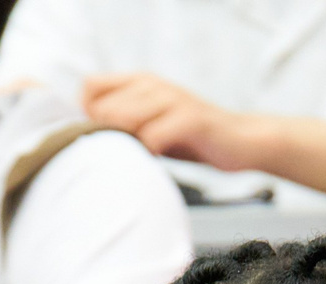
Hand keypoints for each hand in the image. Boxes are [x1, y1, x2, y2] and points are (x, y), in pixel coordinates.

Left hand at [81, 73, 265, 172]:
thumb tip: (85, 134)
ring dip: (126, 145)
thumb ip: (122, 122)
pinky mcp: (190, 118)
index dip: (88, 116)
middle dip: (106, 137)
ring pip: (124, 119)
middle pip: (102, 108)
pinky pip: (152, 137)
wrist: (239, 142)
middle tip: (125, 155)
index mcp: (140, 82)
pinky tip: (158, 160)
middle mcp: (153, 84)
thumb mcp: (151, 125)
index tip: (106, 137)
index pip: (89, 88)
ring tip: (141, 157)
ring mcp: (172, 99)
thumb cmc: (190, 137)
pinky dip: (149, 154)